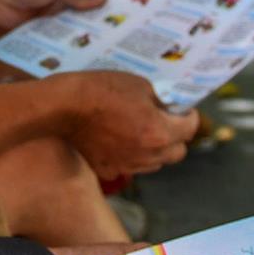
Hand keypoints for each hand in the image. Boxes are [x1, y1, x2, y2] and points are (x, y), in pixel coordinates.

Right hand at [60, 72, 198, 179]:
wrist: (63, 106)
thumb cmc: (100, 89)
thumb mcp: (139, 84)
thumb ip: (160, 100)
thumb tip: (169, 107)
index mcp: (159, 132)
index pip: (190, 129)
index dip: (190, 116)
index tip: (184, 109)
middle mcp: (147, 154)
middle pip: (178, 152)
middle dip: (177, 136)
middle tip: (166, 121)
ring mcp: (128, 165)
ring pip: (155, 162)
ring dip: (156, 148)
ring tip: (142, 129)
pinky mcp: (109, 170)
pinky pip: (131, 165)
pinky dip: (132, 155)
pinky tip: (120, 139)